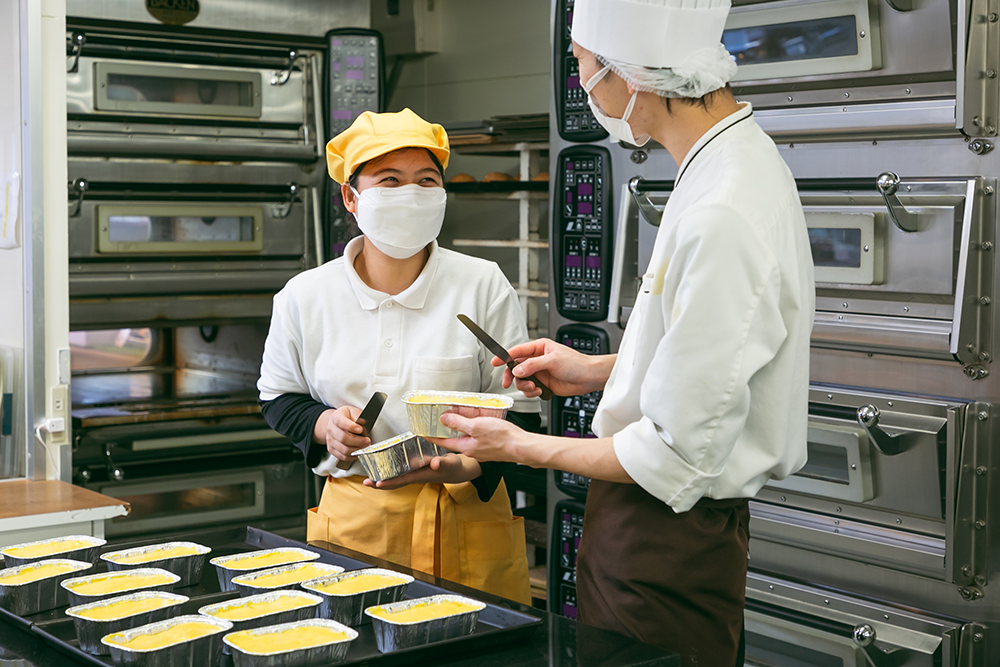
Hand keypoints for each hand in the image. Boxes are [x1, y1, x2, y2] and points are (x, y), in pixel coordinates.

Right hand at [314, 406, 369, 463]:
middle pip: (343, 438)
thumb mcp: (353, 411)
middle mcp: (331, 429)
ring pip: (343, 449)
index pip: (341, 422)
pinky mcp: (331, 449)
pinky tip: (358, 452)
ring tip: (364, 447)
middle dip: (358, 441)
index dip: (351, 427)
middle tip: (367, 441)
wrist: (336, 423)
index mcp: (336, 417)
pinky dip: (352, 456)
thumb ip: (359, 416)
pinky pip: (342, 456)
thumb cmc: (347, 417)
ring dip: (356, 450)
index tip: (360, 429)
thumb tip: (363, 424)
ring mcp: (330, 440)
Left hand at [362, 454, 482, 489]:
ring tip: (369, 479)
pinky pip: (400, 474)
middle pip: (395, 482)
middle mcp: (415, 476)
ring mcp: (415, 474)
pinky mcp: (416, 470)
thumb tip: (434, 464)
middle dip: (380, 484)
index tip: (376, 483)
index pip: (402, 480)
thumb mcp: (449, 462)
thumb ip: (441, 462)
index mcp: (421, 475)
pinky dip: (390, 473)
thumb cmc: (452, 466)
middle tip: (366, 483)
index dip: (389, 482)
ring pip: (396, 479)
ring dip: (383, 480)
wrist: (457, 470)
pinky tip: (383, 470)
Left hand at [428, 415, 526, 462]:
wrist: (522, 447)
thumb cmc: (502, 437)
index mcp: (466, 447)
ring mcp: (482, 451)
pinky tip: (477, 424)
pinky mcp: (491, 448)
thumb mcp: (476, 426)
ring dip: (461, 431)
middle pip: (455, 441)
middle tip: (439, 423)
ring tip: (458, 420)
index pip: (443, 442)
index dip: (432, 436)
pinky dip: (473, 432)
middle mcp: (472, 451)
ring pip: (466, 440)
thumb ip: (459, 423)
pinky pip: (477, 439)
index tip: (423, 433)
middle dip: (447, 433)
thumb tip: (443, 419)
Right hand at [493, 338, 609, 397]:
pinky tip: (541, 391)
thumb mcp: (552, 361)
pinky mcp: (543, 384)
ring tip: (535, 387)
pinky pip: (530, 389)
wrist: (589, 378)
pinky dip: (532, 392)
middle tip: (507, 382)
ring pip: (521, 380)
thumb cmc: (577, 364)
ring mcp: (540, 373)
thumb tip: (517, 370)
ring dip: (525, 386)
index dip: (505, 357)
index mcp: (539, 348)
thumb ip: (532, 365)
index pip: (517, 351)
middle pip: (515, 368)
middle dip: (511, 376)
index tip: (495, 362)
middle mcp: (537, 360)